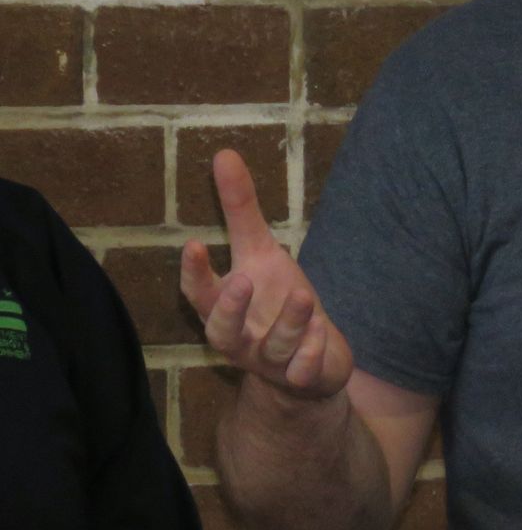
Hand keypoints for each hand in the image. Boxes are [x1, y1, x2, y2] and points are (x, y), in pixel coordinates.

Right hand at [180, 149, 353, 399]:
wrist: (308, 361)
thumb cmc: (275, 297)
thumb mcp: (261, 250)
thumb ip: (241, 208)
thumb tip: (225, 154)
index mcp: (227, 306)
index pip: (199, 294)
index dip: (194, 273)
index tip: (193, 243)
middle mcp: (242, 338)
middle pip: (222, 332)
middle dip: (230, 309)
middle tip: (242, 280)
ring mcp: (272, 361)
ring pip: (273, 349)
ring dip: (288, 323)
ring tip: (304, 295)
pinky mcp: (303, 376)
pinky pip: (303, 370)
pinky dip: (310, 353)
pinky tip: (321, 333)